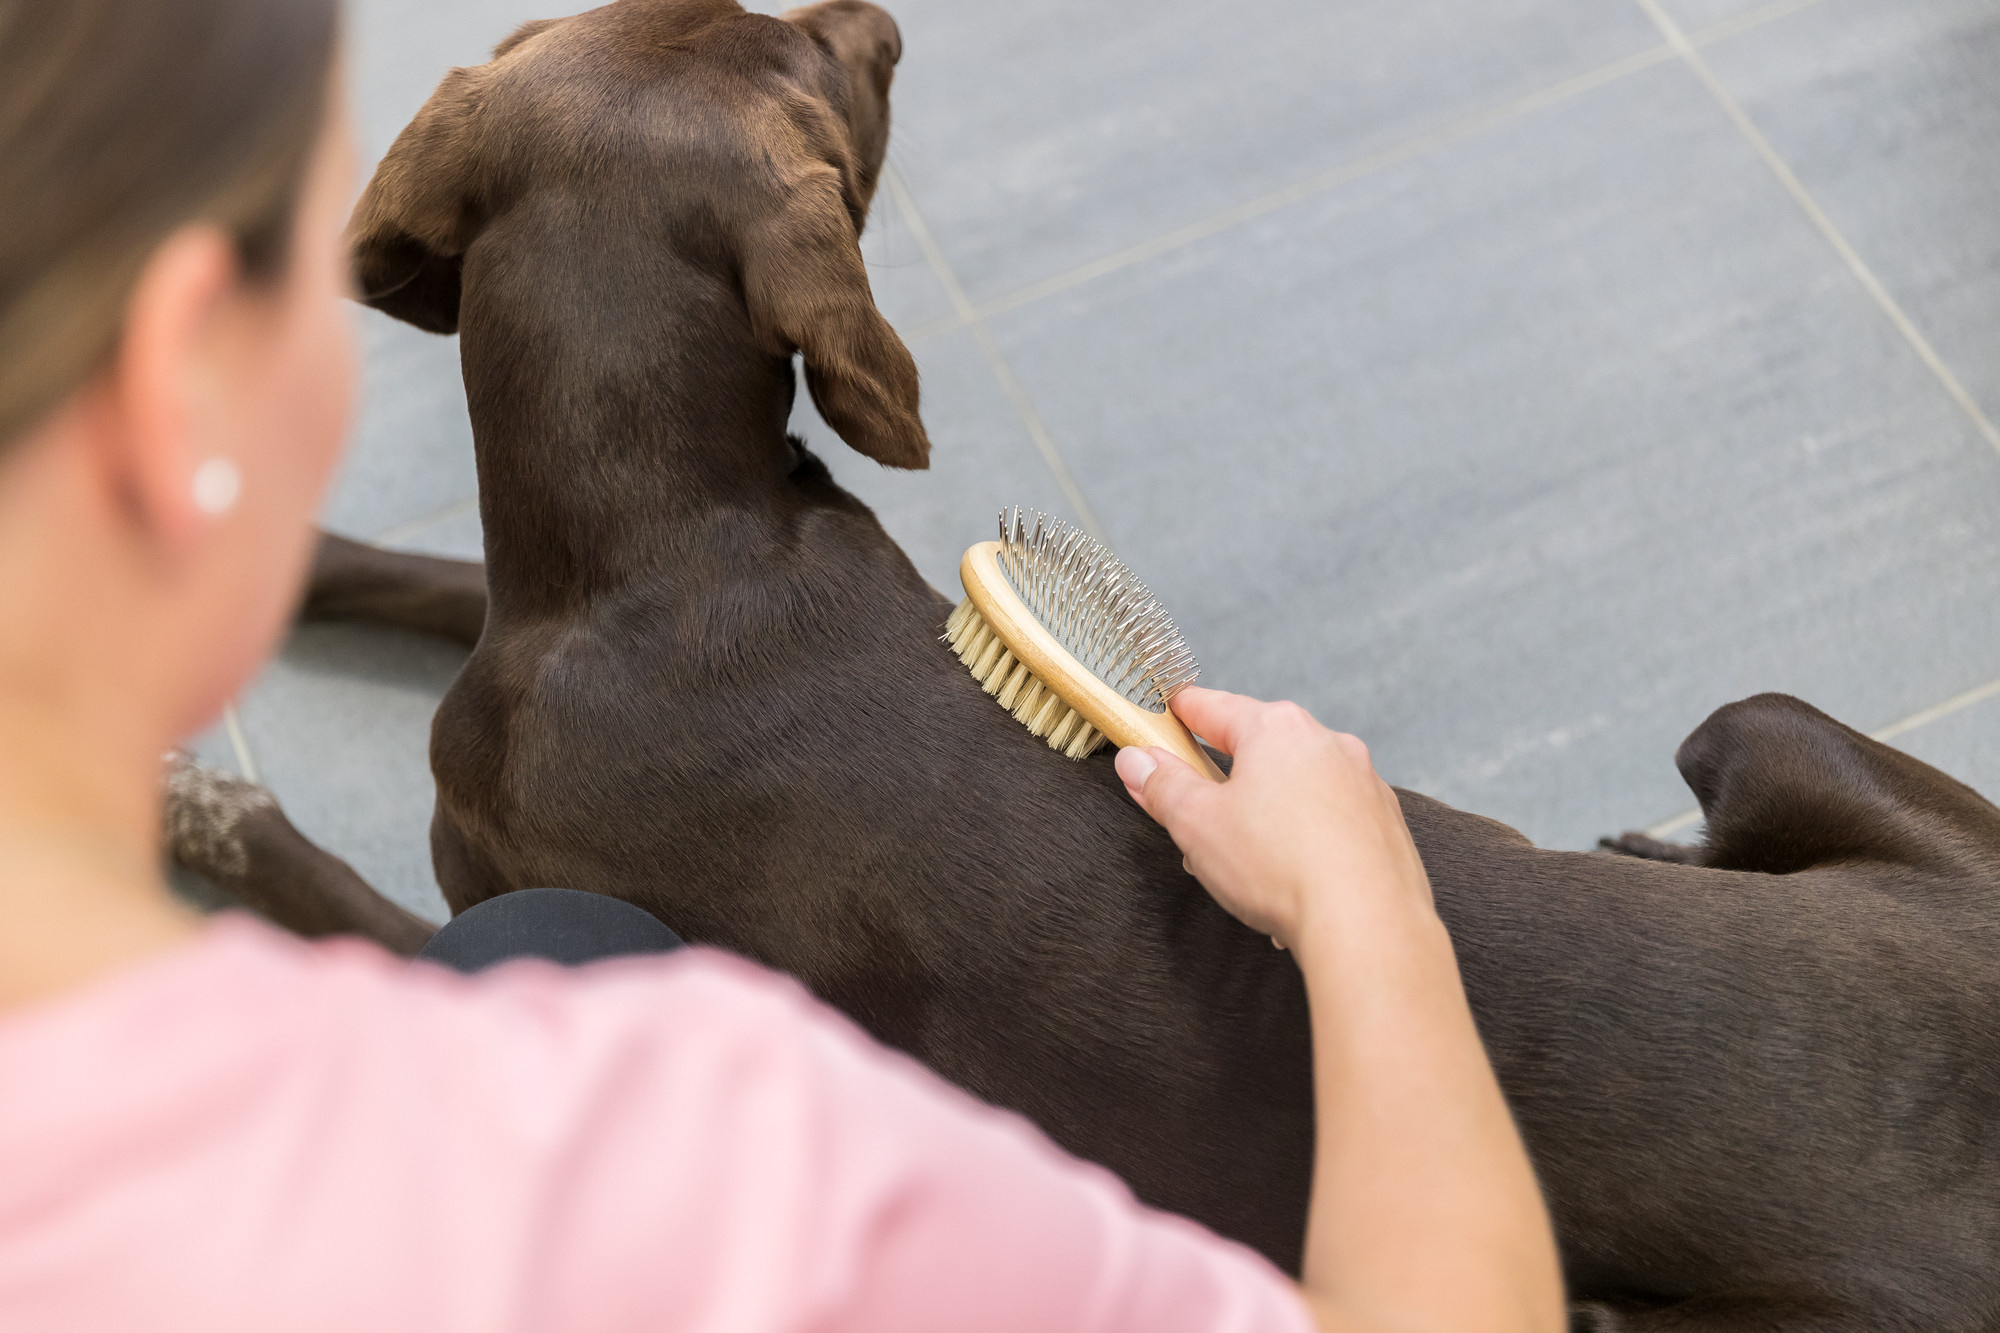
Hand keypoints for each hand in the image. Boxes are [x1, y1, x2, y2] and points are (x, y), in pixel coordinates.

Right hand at [1114, 688, 1433, 947]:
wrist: (1367, 924)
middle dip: (1223, 780)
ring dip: (1266, 813)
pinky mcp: (1384, 822)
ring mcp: (1362, 781)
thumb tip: (1138, 760)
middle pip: (1258, 748)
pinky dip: (1306, 839)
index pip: (1212, 706)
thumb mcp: (1197, 824)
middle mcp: (1326, 743)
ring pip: (1296, 786)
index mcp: (1276, 729)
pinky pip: (1331, 820)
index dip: (1179, 713)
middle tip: (1195, 818)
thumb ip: (1162, 786)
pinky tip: (1291, 879)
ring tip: (1245, 865)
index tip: (1164, 715)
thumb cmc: (1283, 869)